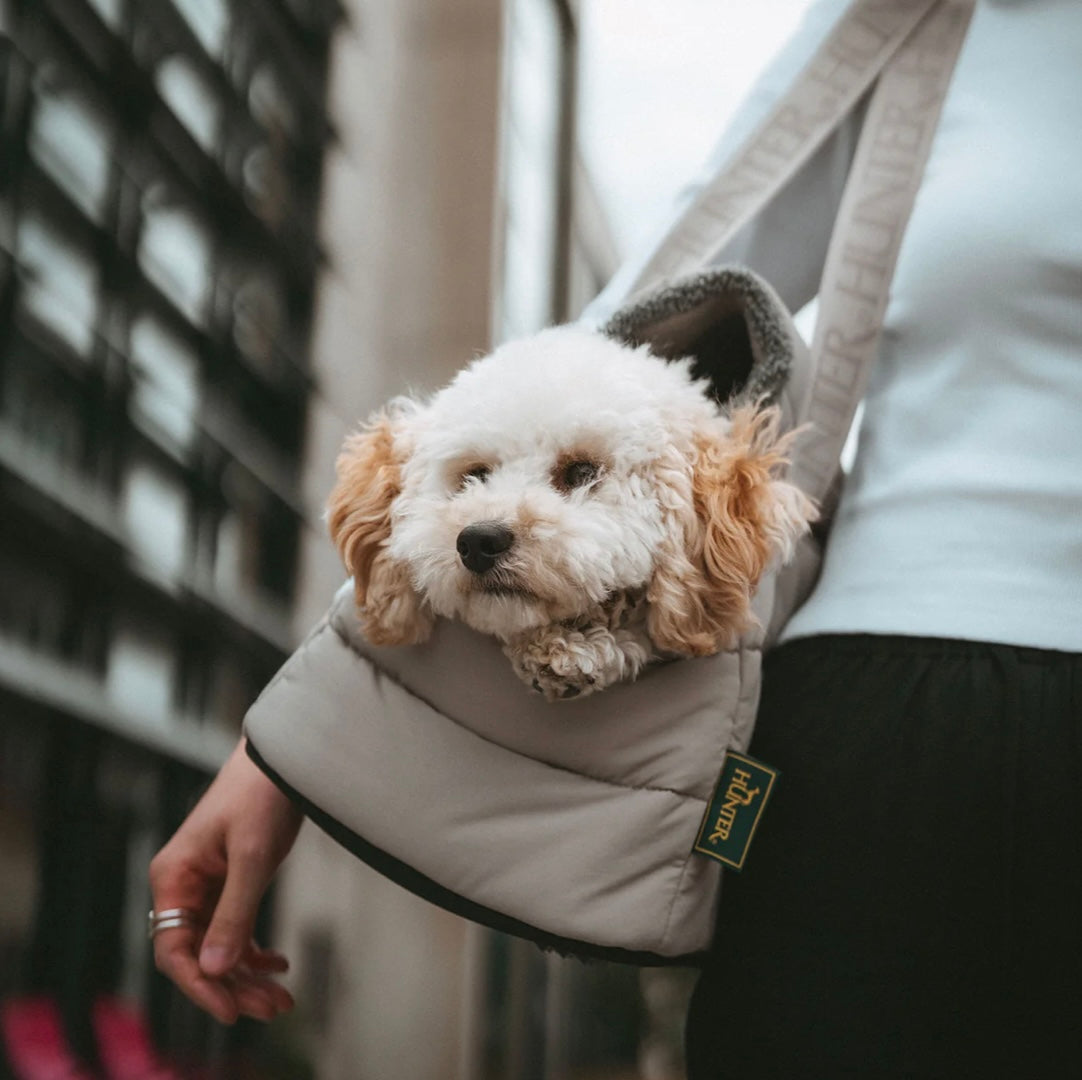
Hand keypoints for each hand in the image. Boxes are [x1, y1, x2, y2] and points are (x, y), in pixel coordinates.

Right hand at [149, 739, 303, 1023]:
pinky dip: (255, 950)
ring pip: (220, 945)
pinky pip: (235, 928)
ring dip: (248, 975)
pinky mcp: (231, 880)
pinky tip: (279, 966)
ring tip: (282, 999)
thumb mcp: (253, 856)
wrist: (284, 756)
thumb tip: (212, 969)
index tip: (233, 1011)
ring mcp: (207, 884)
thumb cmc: (262, 795)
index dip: (201, 985)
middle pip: (199, 954)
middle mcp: (183, 886)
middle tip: (273, 1009)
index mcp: (173, 878)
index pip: (174, 951)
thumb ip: (234, 911)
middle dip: (234, 986)